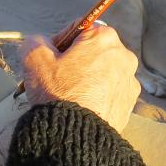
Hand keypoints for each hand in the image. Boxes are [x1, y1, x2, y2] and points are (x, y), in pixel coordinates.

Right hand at [22, 24, 140, 133]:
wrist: (77, 136)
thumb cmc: (58, 93)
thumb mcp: (34, 59)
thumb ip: (36, 41)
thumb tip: (41, 42)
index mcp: (104, 38)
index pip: (78, 29)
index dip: (60, 42)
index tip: (50, 59)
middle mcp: (124, 55)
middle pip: (93, 50)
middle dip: (76, 61)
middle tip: (57, 79)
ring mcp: (130, 81)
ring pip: (102, 72)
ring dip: (87, 78)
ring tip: (70, 95)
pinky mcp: (130, 103)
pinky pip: (110, 91)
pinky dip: (98, 95)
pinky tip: (83, 106)